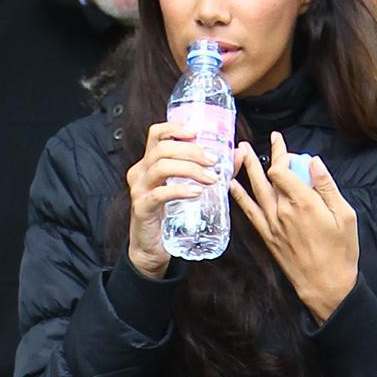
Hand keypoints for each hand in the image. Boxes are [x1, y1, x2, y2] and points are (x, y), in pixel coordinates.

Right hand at [125, 121, 217, 278]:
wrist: (151, 249)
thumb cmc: (169, 217)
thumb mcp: (188, 189)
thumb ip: (211, 170)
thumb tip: (236, 153)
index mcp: (150, 163)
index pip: (156, 134)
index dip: (175, 128)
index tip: (195, 132)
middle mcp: (141, 172)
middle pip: (163, 148)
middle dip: (191, 151)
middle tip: (213, 161)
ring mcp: (139, 189)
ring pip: (161, 167)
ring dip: (190, 169)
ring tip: (210, 178)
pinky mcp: (142, 208)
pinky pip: (159, 194)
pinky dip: (180, 190)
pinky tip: (196, 193)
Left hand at [229, 132, 358, 323]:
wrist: (325, 285)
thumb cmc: (340, 252)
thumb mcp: (345, 216)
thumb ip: (327, 187)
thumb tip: (313, 162)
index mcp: (303, 203)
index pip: (282, 169)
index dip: (280, 153)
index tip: (280, 142)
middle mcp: (283, 211)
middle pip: (267, 176)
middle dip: (261, 156)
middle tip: (254, 141)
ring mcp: (273, 225)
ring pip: (255, 191)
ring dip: (246, 169)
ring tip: (240, 152)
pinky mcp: (268, 237)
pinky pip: (249, 213)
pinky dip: (240, 198)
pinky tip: (232, 186)